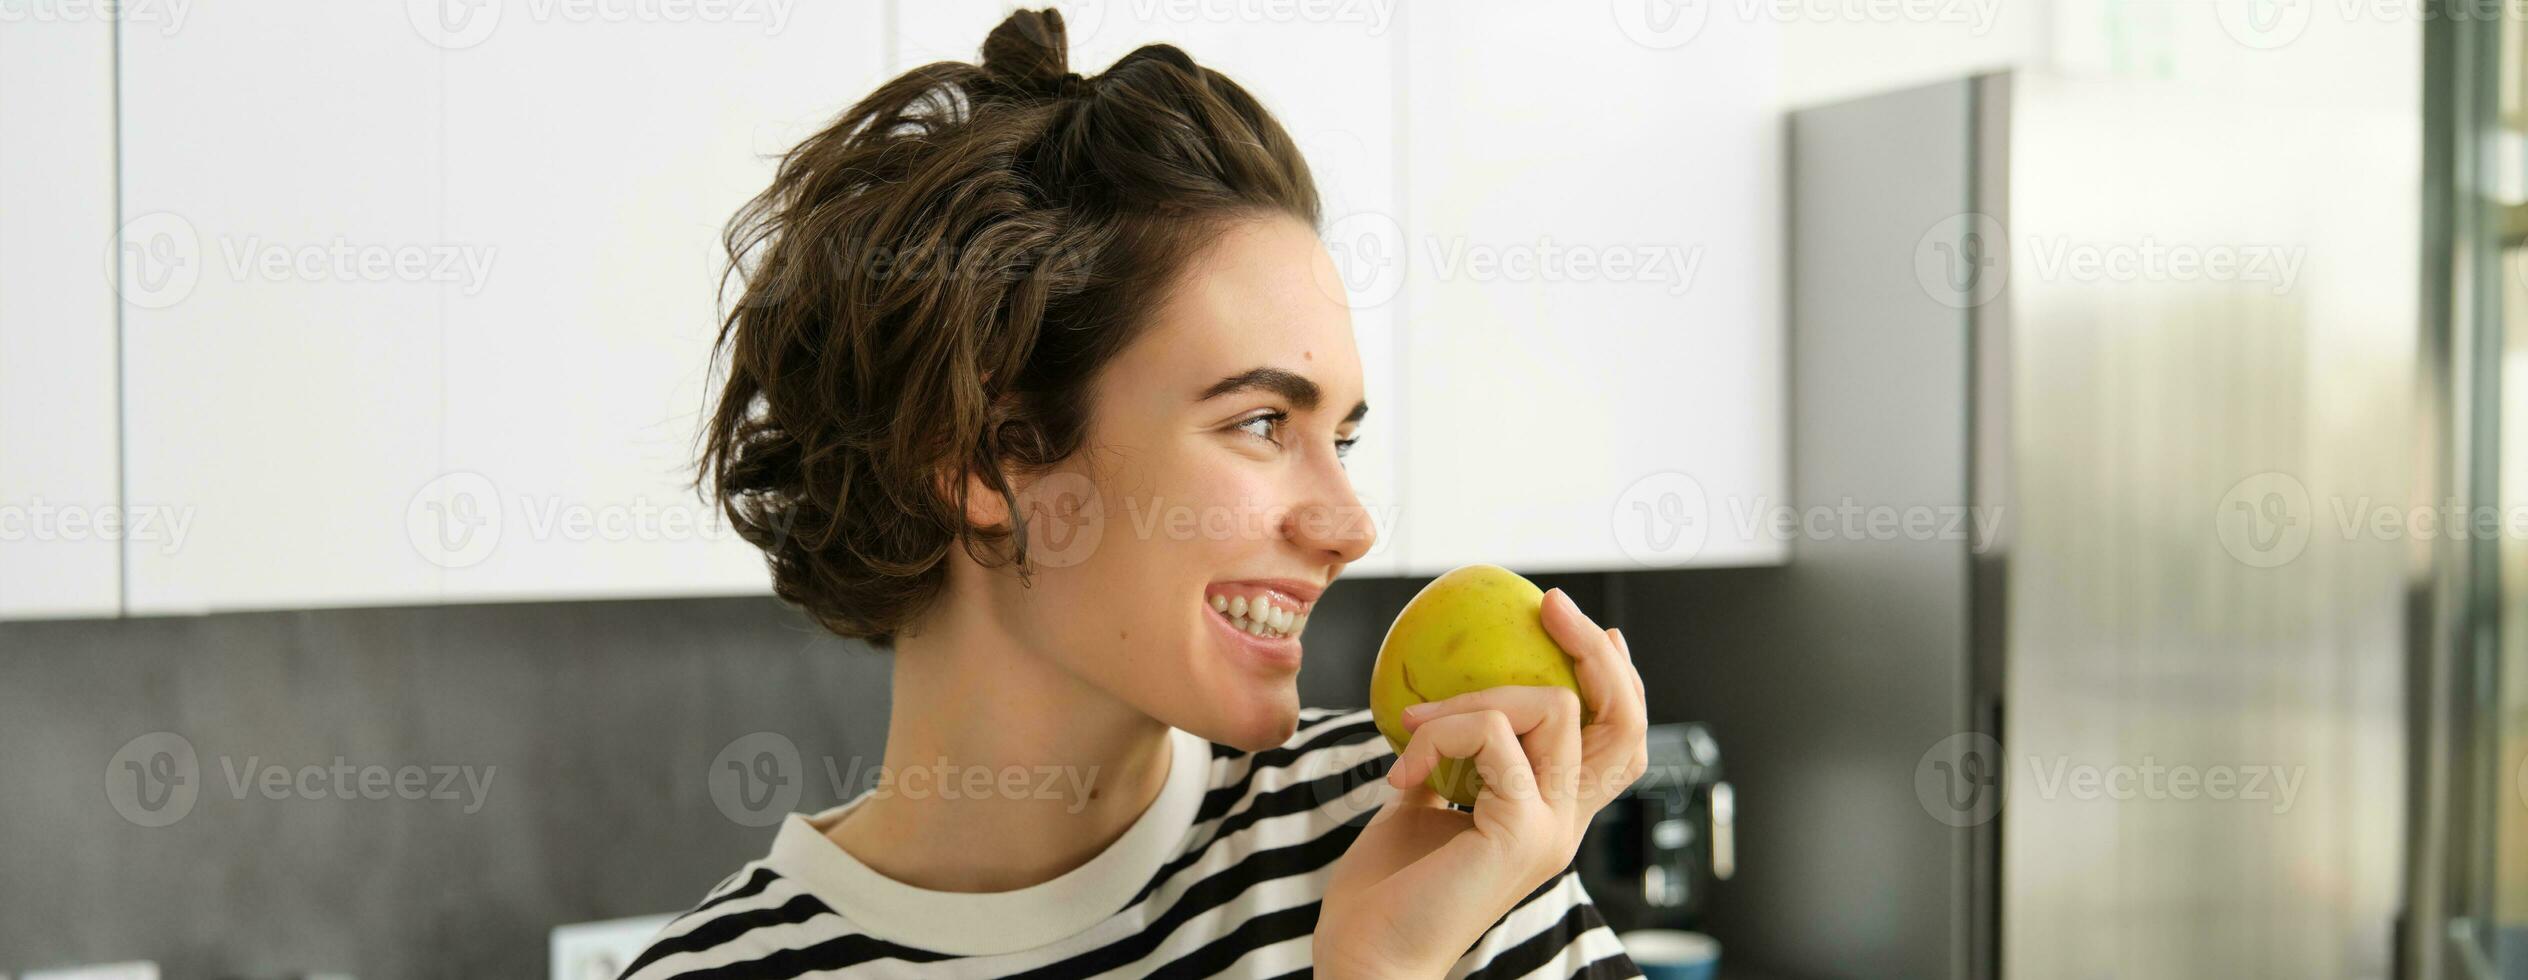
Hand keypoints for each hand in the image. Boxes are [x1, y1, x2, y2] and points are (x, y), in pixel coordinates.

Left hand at [1313, 587, 1649, 977]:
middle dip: (1593, 650)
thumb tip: (1439, 699)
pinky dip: (1441, 733)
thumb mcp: (1426, 804)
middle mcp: (1567, 822)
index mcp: (1552, 815)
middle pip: (1623, 720)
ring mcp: (1552, 828)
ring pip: (1552, 709)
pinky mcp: (1521, 831)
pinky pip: (1492, 735)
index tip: (1574, 625)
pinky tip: (1401, 772)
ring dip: (1471, 698)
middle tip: (1550, 607)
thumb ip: (1452, 758)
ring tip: (1414, 726)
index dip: (1615, 678)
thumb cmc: (1386, 891)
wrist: (1367, 957)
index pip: (1617, 740)